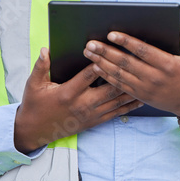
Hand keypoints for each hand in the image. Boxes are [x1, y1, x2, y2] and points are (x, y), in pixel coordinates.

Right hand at [13, 47, 143, 153]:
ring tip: (146, 79)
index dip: (99, 63)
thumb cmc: (35, 104)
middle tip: (137, 63)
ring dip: (132, 90)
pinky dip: (129, 106)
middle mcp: (83, 104)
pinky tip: (141, 99)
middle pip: (109, 88)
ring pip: (116, 101)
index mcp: (68, 93)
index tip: (109, 52)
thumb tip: (45, 49)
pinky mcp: (95, 121)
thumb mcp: (33, 84)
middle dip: (123, 75)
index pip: (88, 75)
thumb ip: (41, 66)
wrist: (35, 131)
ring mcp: (91, 114)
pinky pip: (116, 113)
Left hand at [83, 24, 179, 122]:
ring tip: (89, 53)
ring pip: (120, 74)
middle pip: (125, 62)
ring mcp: (146, 88)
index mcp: (168, 65)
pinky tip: (98, 68)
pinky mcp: (142, 96)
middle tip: (91, 43)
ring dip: (102, 63)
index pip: (142, 51)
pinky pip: (121, 86)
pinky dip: (108, 77)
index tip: (112, 34)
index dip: (126, 42)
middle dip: (106, 52)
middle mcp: (155, 77)